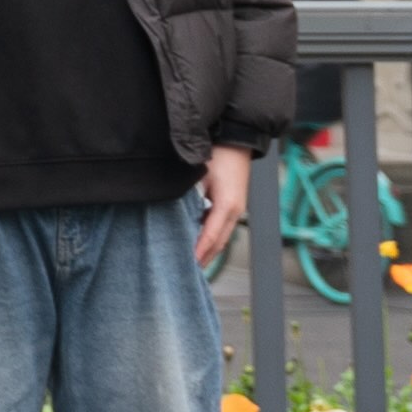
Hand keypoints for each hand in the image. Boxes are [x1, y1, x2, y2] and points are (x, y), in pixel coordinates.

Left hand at [193, 140, 257, 271]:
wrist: (237, 138)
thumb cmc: (218, 153)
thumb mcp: (199, 174)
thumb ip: (188, 194)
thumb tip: (173, 212)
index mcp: (227, 206)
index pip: (211, 237)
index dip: (199, 252)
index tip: (188, 265)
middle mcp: (235, 211)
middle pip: (219, 242)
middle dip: (204, 258)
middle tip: (188, 273)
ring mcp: (237, 208)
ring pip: (221, 236)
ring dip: (208, 250)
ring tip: (192, 263)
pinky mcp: (234, 204)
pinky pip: (222, 227)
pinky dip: (211, 238)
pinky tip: (198, 241)